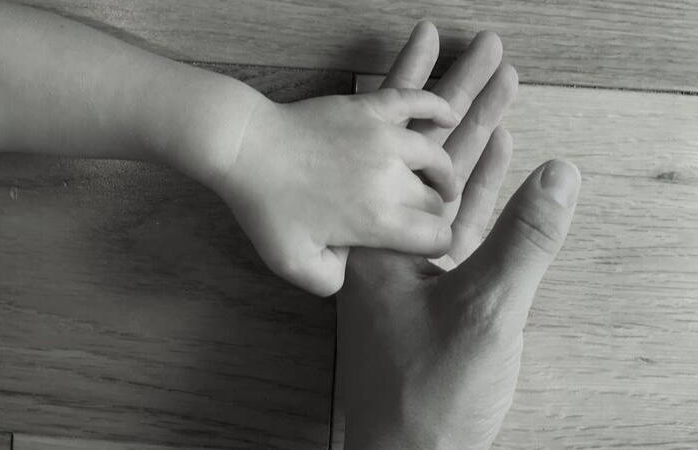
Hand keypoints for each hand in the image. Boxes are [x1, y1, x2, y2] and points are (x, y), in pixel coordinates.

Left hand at [212, 87, 460, 296]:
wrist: (248, 151)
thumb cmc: (267, 209)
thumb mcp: (294, 264)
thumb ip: (332, 281)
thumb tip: (356, 270)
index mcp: (379, 221)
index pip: (436, 237)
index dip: (437, 246)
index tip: (428, 246)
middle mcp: (391, 179)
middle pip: (437, 200)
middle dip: (436, 213)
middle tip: (423, 216)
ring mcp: (383, 139)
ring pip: (436, 156)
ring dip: (444, 172)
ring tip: (441, 179)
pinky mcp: (370, 109)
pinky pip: (415, 102)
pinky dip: (437, 108)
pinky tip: (449, 116)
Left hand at [337, 23, 580, 449]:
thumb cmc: (433, 395)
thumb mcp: (486, 316)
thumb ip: (523, 242)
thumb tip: (560, 173)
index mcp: (391, 234)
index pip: (429, 149)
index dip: (457, 96)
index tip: (472, 53)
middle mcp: (392, 234)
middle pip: (430, 149)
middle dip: (461, 95)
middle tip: (487, 46)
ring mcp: (410, 256)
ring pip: (442, 179)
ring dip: (471, 133)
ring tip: (496, 86)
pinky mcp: (430, 280)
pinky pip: (455, 217)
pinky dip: (476, 186)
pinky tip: (496, 157)